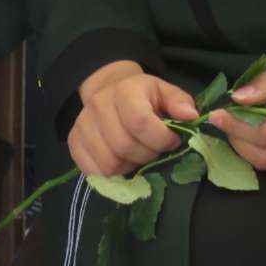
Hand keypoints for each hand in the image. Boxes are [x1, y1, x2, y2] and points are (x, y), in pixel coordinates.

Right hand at [69, 61, 196, 177]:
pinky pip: (93, 172)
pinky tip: (123, 161)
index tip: (171, 141)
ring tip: (138, 155)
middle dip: (147, 155)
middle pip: (124, 146)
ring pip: (109, 164)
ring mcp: (82, 125)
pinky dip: (112, 174)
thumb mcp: (165, 92)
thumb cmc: (143, 96)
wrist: (110, 91)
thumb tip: (191, 117)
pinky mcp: (74, 143)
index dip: (160, 139)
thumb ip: (180, 103)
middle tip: (155, 150)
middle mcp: (98, 106)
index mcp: (124, 91)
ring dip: (130, 167)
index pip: (140, 122)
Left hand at [209, 68, 265, 187]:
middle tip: (222, 122)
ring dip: (245, 149)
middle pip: (263, 156)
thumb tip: (237, 99)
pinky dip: (259, 158)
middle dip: (237, 140)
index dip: (238, 126)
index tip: (217, 114)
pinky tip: (256, 143)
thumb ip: (263, 85)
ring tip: (237, 130)